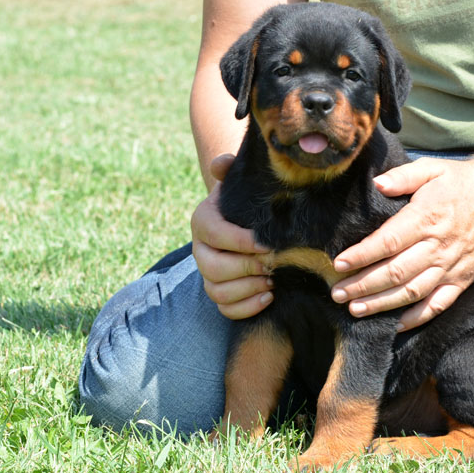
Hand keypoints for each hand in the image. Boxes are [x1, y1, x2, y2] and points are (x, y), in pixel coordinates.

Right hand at [191, 154, 273, 318]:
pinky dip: (247, 307)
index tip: (267, 243)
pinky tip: (269, 296)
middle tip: (273, 264)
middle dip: (245, 268)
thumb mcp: (240, 182)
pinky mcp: (220, 293)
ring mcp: (208, 274)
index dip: (239, 241)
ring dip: (248, 289)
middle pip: (212, 267)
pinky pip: (225, 309)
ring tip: (273, 280)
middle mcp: (200, 250)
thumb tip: (222, 163)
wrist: (250, 221)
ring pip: (217, 291)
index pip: (214, 233)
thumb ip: (230, 168)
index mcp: (203, 221)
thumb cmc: (248, 201)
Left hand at [330, 156, 473, 330]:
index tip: (339, 264)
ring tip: (355, 310)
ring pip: (412, 292)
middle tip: (337, 293)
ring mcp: (451, 266)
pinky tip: (395, 325)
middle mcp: (438, 246)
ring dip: (381, 304)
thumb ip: (402, 177)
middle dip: (362, 285)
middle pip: (394, 272)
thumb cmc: (461, 181)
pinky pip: (438, 304)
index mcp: (426, 218)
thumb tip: (376, 184)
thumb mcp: (431, 169)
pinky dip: (417, 318)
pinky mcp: (463, 279)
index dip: (361, 256)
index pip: (387, 242)